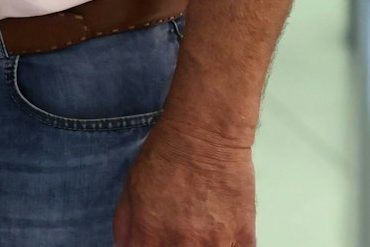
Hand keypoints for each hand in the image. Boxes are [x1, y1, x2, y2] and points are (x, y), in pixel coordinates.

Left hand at [113, 118, 255, 244]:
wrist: (204, 134)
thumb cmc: (166, 155)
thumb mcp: (130, 187)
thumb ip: (125, 226)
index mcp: (150, 234)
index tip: (155, 243)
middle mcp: (182, 244)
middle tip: (179, 234)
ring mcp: (215, 243)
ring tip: (201, 232)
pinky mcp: (243, 236)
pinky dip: (228, 246)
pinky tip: (221, 235)